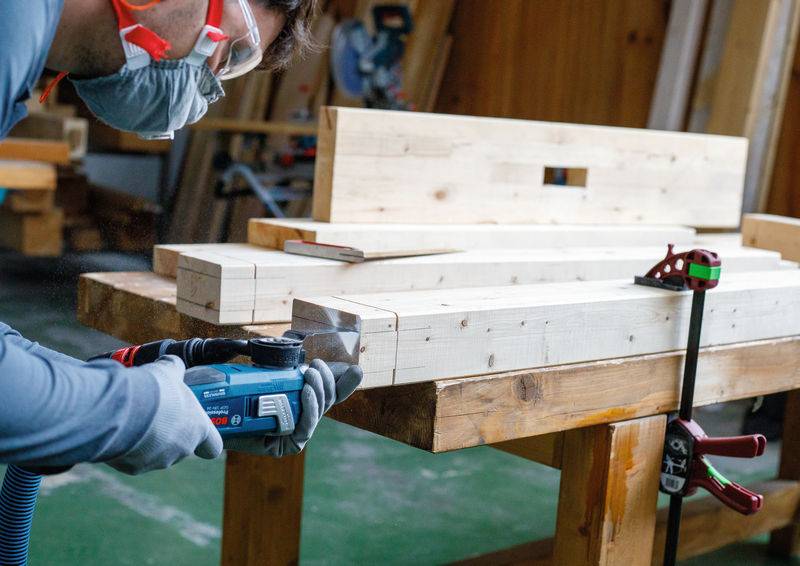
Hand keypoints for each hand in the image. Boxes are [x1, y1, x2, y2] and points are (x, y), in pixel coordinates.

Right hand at [106, 355, 222, 474]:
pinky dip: (128, 446)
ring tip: (136, 419)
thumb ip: (175, 369)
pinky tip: (122, 429)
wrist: (121, 409)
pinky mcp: (133, 467)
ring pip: (155, 453)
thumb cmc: (153, 390)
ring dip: (148, 440)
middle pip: (181, 446)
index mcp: (197, 429)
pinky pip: (132, 458)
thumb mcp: (169, 370)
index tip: (200, 432)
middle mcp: (181, 449)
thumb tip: (173, 365)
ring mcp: (157, 461)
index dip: (207, 440)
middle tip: (158, 414)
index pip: (213, 446)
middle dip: (170, 432)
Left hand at [224, 360, 361, 456]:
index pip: (329, 391)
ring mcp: (297, 432)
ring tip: (310, 374)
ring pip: (320, 410)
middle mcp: (302, 417)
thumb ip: (280, 361)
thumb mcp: (261, 372)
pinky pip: (305, 428)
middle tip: (316, 365)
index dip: (345, 383)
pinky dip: (309, 409)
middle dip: (328, 380)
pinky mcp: (289, 446)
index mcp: (300, 400)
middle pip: (327, 399)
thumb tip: (294, 342)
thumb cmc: (235, 392)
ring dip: (319, 390)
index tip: (356, 370)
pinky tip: (306, 393)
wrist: (212, 415)